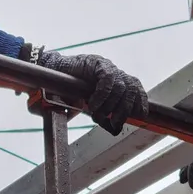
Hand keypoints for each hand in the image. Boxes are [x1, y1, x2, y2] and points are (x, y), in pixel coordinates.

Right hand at [31, 47, 149, 134]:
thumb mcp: (89, 105)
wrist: (52, 70)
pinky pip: (107, 79)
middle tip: (114, 123)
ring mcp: (106, 66)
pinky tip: (93, 105)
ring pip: (121, 86)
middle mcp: (114, 72)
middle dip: (125, 110)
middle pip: (131, 90)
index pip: (136, 88)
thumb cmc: (70, 89)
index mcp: (116, 79)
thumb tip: (114, 131)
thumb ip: (102, 115)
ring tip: (98, 115)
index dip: (141, 101)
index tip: (140, 115)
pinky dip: (102, 95)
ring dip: (111, 105)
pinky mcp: (96, 63)